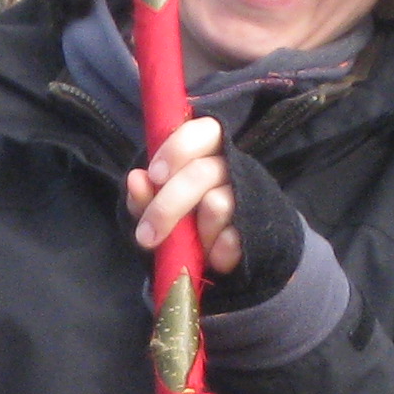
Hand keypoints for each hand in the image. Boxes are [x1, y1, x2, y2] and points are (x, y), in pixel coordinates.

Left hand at [125, 117, 240, 277]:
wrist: (211, 262)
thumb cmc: (182, 221)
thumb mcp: (156, 207)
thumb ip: (144, 194)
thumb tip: (136, 179)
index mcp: (208, 151)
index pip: (203, 131)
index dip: (177, 149)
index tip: (154, 176)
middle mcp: (232, 167)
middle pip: (202, 173)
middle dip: (167, 207)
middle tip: (145, 237)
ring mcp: (249, 196)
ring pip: (217, 205)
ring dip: (196, 231)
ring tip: (192, 244)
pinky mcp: (257, 228)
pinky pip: (233, 238)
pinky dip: (216, 252)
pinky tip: (211, 257)